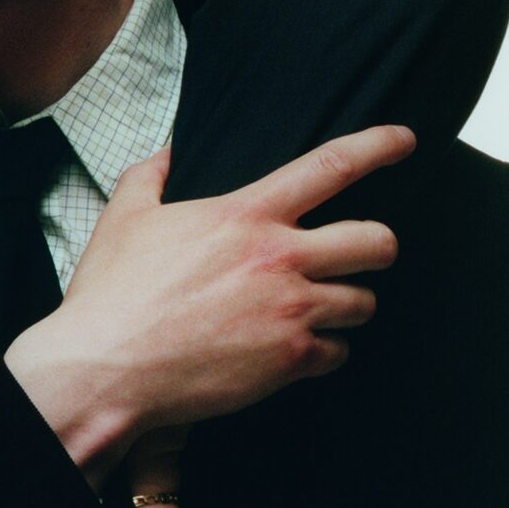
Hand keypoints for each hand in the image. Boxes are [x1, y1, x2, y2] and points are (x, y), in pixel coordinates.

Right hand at [7, 125, 411, 480]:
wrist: (104, 366)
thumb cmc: (110, 294)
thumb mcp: (124, 217)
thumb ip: (152, 175)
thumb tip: (170, 151)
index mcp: (244, 214)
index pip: (331, 166)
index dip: (377, 146)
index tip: (404, 140)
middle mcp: (279, 257)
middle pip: (376, 241)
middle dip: (376, 247)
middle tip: (356, 256)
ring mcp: (290, 310)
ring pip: (363, 302)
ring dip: (344, 305)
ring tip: (315, 310)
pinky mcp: (290, 359)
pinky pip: (338, 352)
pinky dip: (322, 352)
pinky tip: (291, 351)